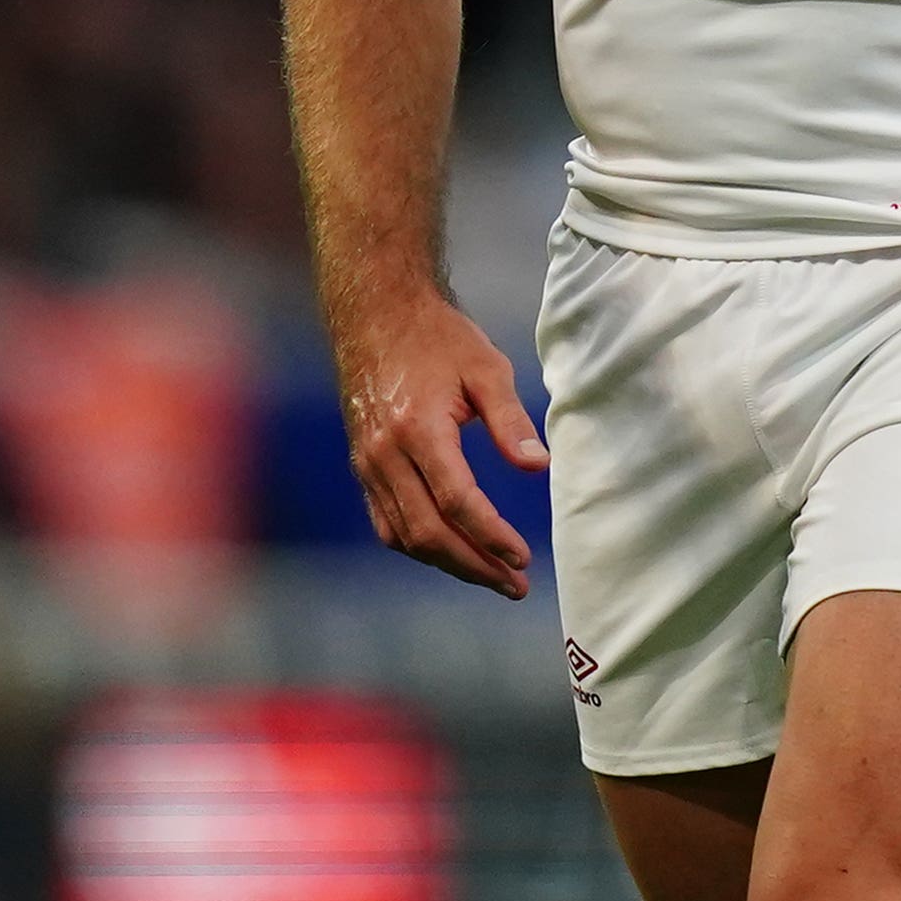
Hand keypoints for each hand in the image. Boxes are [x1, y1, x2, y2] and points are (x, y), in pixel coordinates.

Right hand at [334, 291, 544, 599]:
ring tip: (492, 576)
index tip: (523, 559)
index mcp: (417, 430)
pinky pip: (387, 520)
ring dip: (448, 562)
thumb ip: (511, 419)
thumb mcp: (487, 368)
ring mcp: (367, 463)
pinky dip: (419, 544)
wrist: (375, 315)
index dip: (490, 536)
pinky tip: (453, 551)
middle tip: (515, 584)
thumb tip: (538, 465)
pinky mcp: (363, 465)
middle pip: (426, 532)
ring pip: (403, 534)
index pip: (456, 501)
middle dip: (473, 564)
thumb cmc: (437, 337)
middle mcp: (384, 455)